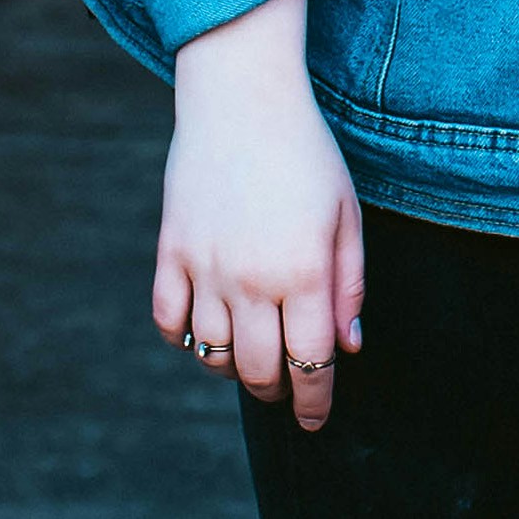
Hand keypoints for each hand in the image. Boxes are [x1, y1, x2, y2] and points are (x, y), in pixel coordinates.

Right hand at [155, 0, 363, 428]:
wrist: (242, 97)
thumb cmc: (305, 152)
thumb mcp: (346, 214)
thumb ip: (349, 284)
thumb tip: (348, 347)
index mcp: (304, 274)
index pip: (310, 365)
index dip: (314, 404)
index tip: (315, 421)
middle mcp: (252, 281)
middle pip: (258, 372)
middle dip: (276, 392)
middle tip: (285, 389)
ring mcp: (205, 268)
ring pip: (212, 355)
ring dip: (233, 369)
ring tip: (249, 357)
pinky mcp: (171, 251)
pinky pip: (169, 321)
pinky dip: (184, 339)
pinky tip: (204, 331)